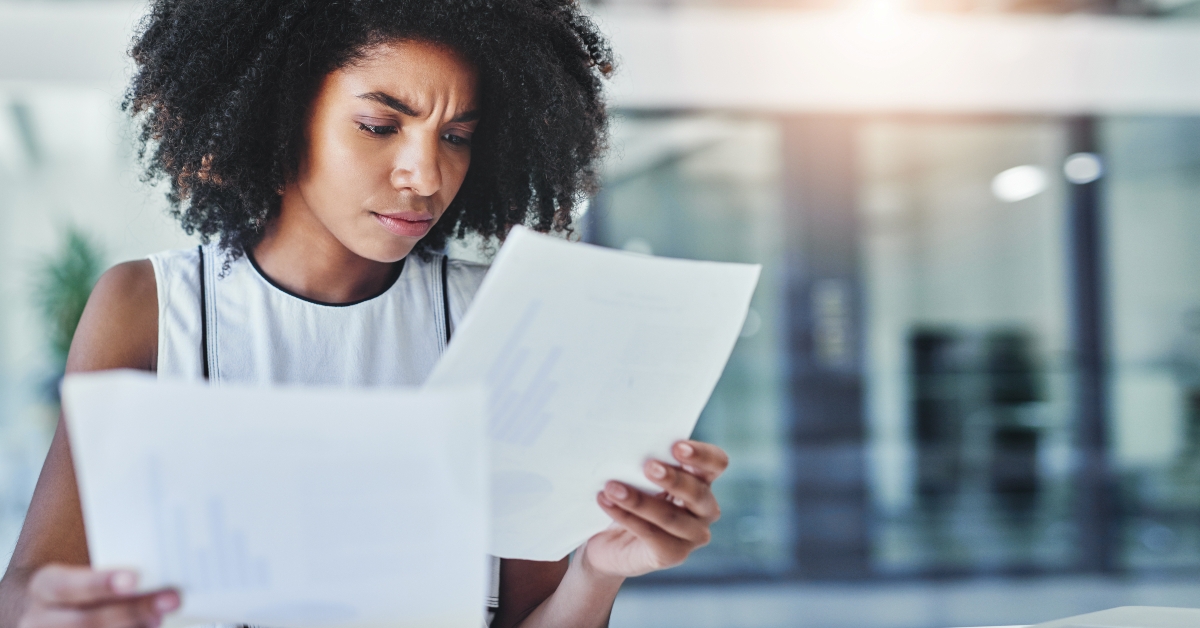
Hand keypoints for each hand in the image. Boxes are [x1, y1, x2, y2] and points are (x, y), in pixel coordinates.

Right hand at [18, 565, 179, 627]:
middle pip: (87, 621)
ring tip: (160, 617)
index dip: (101, 584)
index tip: (134, 579)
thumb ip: (106, 570)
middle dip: (132, 610)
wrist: (39, 613)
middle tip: (172, 599)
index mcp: (43, 587)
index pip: (68, 586)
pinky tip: (148, 627)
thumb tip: (156, 569)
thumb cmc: (71, 588)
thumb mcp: (74, 573)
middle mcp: (39, 620)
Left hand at [584, 440, 727, 577]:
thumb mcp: (639, 475)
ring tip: (612, 487)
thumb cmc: (629, 495)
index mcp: (703, 480)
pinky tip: (606, 502)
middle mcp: (705, 509)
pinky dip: (626, 517)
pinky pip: (651, 535)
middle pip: (698, 492)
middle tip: (648, 467)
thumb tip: (632, 441)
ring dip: (639, 500)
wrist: (608, 541)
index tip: (677, 446)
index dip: (701, 455)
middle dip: (672, 479)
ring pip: (670, 517)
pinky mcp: (673, 555)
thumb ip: (646, 460)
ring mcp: (693, 536)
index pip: (716, 463)